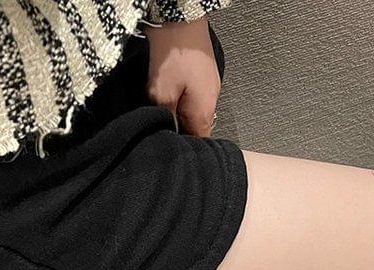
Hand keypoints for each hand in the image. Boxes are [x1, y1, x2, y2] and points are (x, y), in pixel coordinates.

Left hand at [145, 17, 220, 136]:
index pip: (198, 142)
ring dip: (178, 113)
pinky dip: (180, 98)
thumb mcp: (162, 93)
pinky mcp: (201, 73)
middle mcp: (211, 100)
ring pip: (193, 111)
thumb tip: (168, 136)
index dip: (183, 148)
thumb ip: (166, 120)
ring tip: (163, 108)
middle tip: (161, 129)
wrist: (179, 16)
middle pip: (196, 127)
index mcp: (205, 111)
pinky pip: (191, 94)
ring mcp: (208, 85)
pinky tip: (169, 91)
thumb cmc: (174, 50)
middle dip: (179, 130)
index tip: (170, 148)